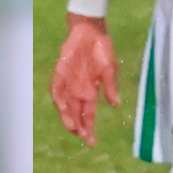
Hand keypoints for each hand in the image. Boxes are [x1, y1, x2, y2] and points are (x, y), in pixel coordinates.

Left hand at [51, 13, 119, 145]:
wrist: (90, 31)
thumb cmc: (102, 50)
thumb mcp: (109, 70)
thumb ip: (111, 87)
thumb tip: (116, 105)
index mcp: (90, 92)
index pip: (88, 114)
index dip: (89, 128)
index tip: (92, 142)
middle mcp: (77, 90)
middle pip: (75, 113)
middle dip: (78, 126)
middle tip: (82, 137)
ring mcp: (68, 81)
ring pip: (64, 104)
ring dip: (67, 116)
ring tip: (72, 127)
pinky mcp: (60, 71)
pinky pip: (56, 87)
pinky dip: (58, 97)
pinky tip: (61, 106)